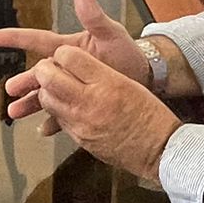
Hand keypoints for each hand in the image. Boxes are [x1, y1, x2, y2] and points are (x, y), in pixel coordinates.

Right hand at [0, 0, 146, 126]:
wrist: (144, 77)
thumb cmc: (126, 52)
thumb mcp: (111, 32)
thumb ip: (93, 15)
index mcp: (68, 49)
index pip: (38, 40)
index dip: (16, 38)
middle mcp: (65, 68)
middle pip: (38, 74)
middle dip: (23, 81)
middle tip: (10, 89)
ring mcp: (71, 87)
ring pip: (45, 95)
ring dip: (30, 103)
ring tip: (15, 112)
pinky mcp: (80, 104)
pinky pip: (62, 114)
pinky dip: (52, 122)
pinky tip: (43, 130)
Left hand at [31, 45, 181, 182]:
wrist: (160, 150)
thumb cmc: (150, 115)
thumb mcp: (128, 83)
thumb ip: (98, 72)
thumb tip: (72, 61)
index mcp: (107, 82)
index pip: (69, 57)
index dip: (62, 53)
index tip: (62, 54)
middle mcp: (91, 101)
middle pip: (49, 77)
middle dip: (43, 69)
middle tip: (47, 68)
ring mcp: (82, 122)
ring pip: (46, 100)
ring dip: (46, 91)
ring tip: (54, 88)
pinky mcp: (79, 139)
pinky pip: (57, 119)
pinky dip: (56, 110)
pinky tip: (64, 107)